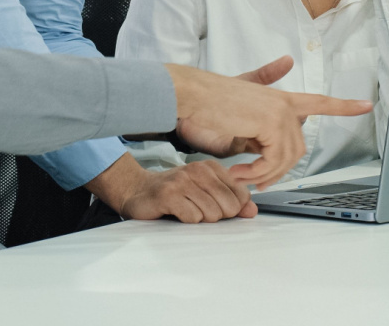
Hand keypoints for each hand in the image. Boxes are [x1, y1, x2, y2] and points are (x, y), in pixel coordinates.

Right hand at [86, 154, 255, 221]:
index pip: (241, 195)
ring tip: (185, 209)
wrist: (137, 191)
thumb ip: (231, 201)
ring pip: (211, 214)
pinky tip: (175, 212)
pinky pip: (192, 218)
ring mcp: (182, 181)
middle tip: (197, 209)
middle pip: (228, 206)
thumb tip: (252, 211)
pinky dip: (186, 221)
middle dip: (216, 216)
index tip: (215, 206)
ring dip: (199, 219)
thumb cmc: (173, 193)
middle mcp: (197, 170)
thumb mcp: (205, 193)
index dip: (231, 208)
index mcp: (210, 167)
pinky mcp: (168, 195)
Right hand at [166, 64, 372, 189]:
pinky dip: (256, 172)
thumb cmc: (210, 107)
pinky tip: (238, 171)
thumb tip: (270, 157)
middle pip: (297, 150)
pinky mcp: (270, 122)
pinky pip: (272, 160)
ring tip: (240, 176)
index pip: (319, 102)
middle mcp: (284, 103)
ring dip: (263, 175)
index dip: (343, 105)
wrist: (192, 96)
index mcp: (280, 99)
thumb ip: (262, 134)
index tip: (366, 105)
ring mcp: (280, 111)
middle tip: (254, 181)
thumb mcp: (243, 122)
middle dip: (277, 172)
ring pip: (286, 159)